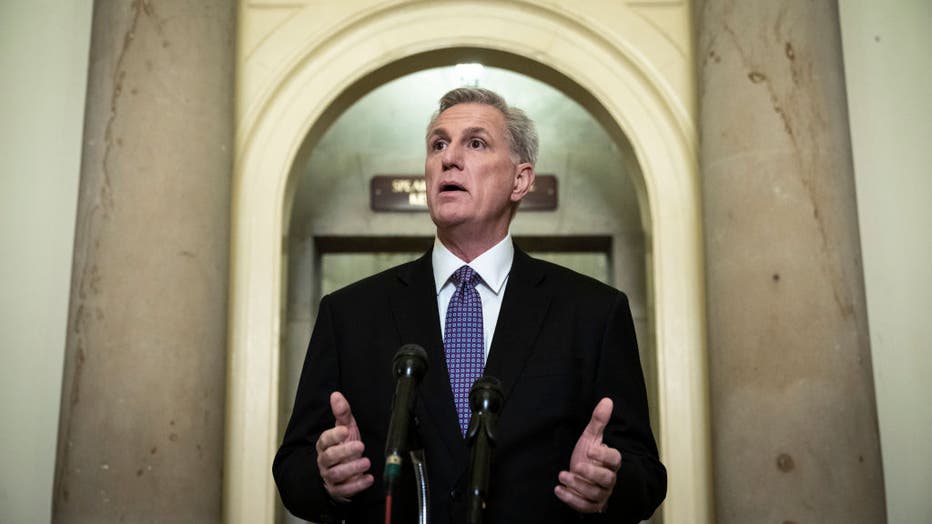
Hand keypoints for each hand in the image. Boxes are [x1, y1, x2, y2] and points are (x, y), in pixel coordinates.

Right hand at [315, 391, 373, 499]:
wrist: (343, 473)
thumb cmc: (343, 447)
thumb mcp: (345, 428)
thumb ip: (342, 413)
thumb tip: (336, 394)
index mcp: (325, 445)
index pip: (324, 440)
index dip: (333, 435)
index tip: (345, 430)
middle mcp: (324, 461)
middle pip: (329, 457)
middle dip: (344, 452)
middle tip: (360, 446)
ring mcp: (330, 476)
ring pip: (336, 474)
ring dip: (352, 468)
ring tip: (366, 462)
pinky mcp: (338, 490)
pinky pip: (344, 490)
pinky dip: (357, 485)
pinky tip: (369, 478)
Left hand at [554, 397, 621, 512]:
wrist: (582, 475)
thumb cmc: (589, 455)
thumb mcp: (591, 437)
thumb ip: (598, 421)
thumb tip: (607, 400)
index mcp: (611, 462)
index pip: (615, 459)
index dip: (603, 456)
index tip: (590, 449)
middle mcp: (609, 479)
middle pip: (606, 479)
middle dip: (591, 473)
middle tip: (577, 466)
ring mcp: (601, 493)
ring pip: (594, 494)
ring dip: (577, 485)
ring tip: (563, 475)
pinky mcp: (591, 505)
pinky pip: (585, 507)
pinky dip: (571, 499)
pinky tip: (559, 489)